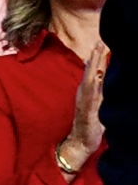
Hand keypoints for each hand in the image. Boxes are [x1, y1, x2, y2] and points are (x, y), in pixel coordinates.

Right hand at [62, 44, 109, 177]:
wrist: (79, 142)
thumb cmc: (90, 126)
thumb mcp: (96, 108)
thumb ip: (99, 96)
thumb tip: (106, 86)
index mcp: (87, 93)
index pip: (93, 73)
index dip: (97, 59)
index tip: (100, 45)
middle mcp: (84, 93)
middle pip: (91, 72)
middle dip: (96, 57)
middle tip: (99, 42)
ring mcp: (85, 100)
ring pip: (91, 78)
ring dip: (94, 64)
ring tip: (98, 52)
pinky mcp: (88, 108)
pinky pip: (91, 91)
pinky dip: (93, 80)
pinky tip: (97, 72)